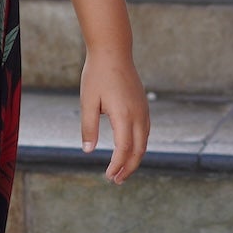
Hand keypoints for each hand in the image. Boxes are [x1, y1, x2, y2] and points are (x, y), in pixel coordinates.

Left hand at [80, 49, 149, 183]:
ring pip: (144, 142)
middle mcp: (138, 115)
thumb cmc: (97, 75)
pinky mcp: (143, 106)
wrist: (113, 52)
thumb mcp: (87, 102)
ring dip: (134, 158)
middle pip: (138, 150)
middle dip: (128, 168)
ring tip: (122, 170)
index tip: (108, 176)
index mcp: (123, 115)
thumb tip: (88, 151)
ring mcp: (143, 110)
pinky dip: (139, 146)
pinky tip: (129, 150)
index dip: (117, 166)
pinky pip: (145, 132)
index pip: (124, 150)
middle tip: (116, 181)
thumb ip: (88, 127)